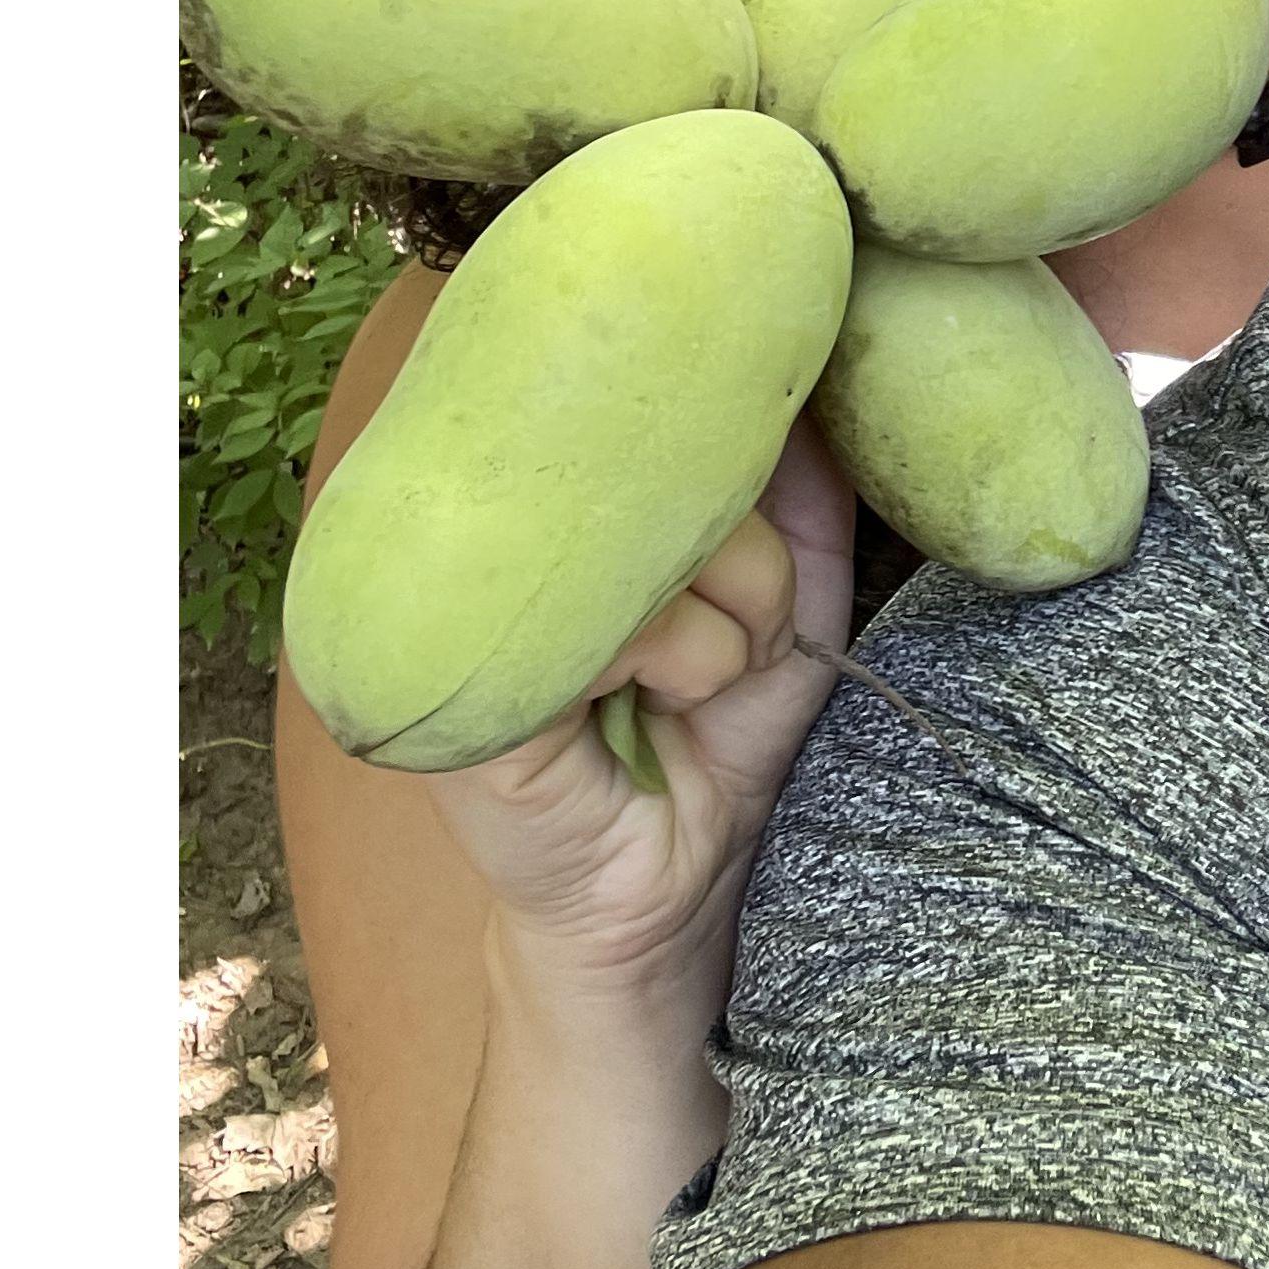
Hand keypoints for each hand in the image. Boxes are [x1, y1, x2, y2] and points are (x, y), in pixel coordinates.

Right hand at [403, 410, 857, 988]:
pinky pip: (631, 613)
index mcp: (546, 496)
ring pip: (667, 530)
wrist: (667, 887)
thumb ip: (796, 488)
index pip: (633, 399)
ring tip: (699, 683)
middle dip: (752, 552)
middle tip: (748, 634)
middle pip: (667, 451)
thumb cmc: (715, 734)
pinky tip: (661, 713)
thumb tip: (801, 382)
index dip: (719, 435)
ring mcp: (467, 600)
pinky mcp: (478, 682)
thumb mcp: (787, 593)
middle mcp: (489, 528)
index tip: (759, 489)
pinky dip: (693, 660)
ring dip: (734, 619)